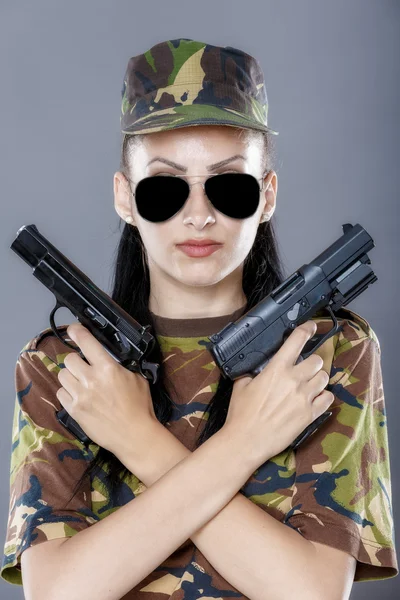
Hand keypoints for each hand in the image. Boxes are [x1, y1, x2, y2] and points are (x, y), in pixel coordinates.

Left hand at [56, 322, 156, 457]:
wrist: (134, 435)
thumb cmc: (139, 406)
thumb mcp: (137, 378)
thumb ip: (120, 366)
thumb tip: (110, 358)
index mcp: (108, 368)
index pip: (86, 342)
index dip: (77, 332)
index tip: (74, 329)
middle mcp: (91, 380)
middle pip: (69, 359)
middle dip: (77, 360)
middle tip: (85, 366)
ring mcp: (80, 396)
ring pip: (62, 375)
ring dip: (71, 376)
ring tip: (81, 382)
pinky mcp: (74, 410)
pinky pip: (61, 393)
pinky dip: (68, 392)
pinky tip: (79, 396)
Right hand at [224, 320, 333, 466]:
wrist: (246, 440)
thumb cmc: (241, 414)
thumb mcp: (241, 386)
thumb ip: (252, 373)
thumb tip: (257, 369)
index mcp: (276, 369)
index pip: (297, 340)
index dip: (306, 329)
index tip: (310, 327)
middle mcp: (294, 380)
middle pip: (317, 360)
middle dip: (311, 361)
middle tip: (304, 367)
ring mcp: (304, 398)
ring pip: (324, 377)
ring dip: (318, 377)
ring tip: (309, 383)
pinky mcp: (310, 415)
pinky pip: (328, 399)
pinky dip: (324, 396)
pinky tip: (315, 398)